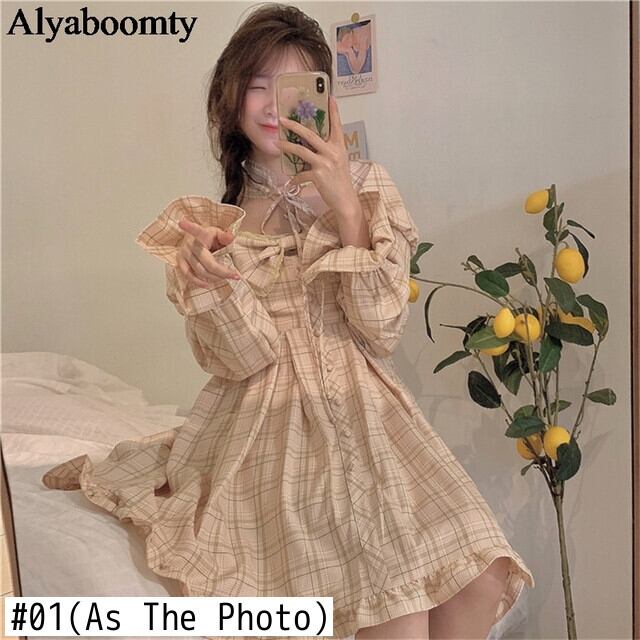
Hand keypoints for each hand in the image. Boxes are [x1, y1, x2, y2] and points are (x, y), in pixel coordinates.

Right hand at [176, 217, 240, 287]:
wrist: (194, 240)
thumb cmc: (208, 237)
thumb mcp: (218, 233)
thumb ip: (225, 236)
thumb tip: (230, 237)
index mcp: (200, 234)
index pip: (195, 230)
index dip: (189, 226)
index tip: (181, 222)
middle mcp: (189, 244)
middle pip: (207, 262)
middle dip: (222, 272)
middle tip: (235, 276)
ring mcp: (183, 253)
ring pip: (200, 271)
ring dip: (214, 277)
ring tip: (225, 278)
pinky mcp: (179, 261)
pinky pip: (188, 275)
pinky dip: (198, 282)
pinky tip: (207, 285)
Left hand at [274, 95, 359, 217]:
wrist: (345, 200)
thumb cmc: (341, 181)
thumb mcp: (339, 162)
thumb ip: (329, 151)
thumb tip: (312, 145)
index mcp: (340, 147)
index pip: (337, 125)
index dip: (334, 111)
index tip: (330, 97)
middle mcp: (333, 152)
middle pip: (310, 134)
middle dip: (294, 125)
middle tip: (282, 119)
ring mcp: (325, 163)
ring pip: (301, 151)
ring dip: (287, 146)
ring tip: (277, 143)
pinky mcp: (318, 175)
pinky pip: (301, 173)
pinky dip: (296, 177)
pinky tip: (292, 180)